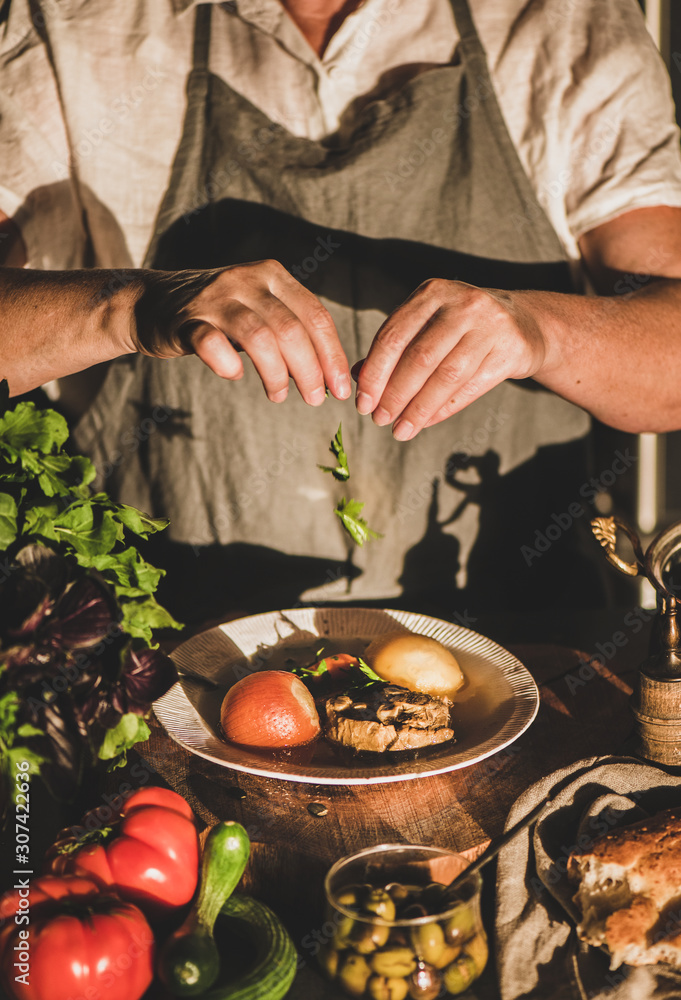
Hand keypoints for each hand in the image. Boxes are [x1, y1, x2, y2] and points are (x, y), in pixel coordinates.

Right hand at [140, 260, 350, 404]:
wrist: (150, 302)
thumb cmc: (217, 314)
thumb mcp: (259, 308)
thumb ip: (291, 330)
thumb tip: (327, 374)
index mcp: (272, 275)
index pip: (315, 315)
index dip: (332, 355)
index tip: (341, 388)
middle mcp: (245, 280)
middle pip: (291, 329)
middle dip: (310, 370)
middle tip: (316, 399)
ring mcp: (214, 298)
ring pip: (259, 337)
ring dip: (276, 374)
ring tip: (279, 395)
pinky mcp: (185, 321)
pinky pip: (212, 344)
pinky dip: (228, 365)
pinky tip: (236, 375)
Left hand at [354, 279, 547, 437]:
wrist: (523, 323)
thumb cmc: (461, 327)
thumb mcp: (427, 325)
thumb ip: (394, 348)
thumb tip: (358, 376)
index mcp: (432, 292)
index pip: (393, 336)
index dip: (375, 374)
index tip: (363, 402)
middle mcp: (463, 303)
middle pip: (419, 358)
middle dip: (394, 395)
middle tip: (379, 420)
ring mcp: (491, 325)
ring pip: (446, 376)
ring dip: (418, 409)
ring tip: (400, 430)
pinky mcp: (511, 350)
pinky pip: (471, 387)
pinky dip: (444, 409)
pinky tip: (426, 422)